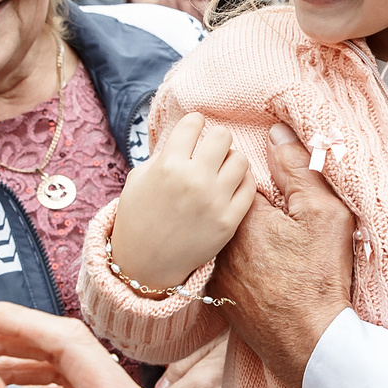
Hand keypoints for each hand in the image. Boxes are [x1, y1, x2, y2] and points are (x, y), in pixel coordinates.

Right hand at [111, 113, 254, 290]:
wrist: (144, 265)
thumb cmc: (138, 217)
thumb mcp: (138, 178)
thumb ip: (164, 153)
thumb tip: (190, 136)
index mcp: (167, 166)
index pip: (193, 123)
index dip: (193, 125)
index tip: (192, 132)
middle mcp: (193, 180)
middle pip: (222, 136)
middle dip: (215, 140)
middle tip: (209, 152)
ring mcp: (214, 201)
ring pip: (240, 159)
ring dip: (230, 161)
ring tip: (219, 171)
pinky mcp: (229, 220)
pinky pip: (249, 186)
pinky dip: (241, 181)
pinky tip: (229, 186)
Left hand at [209, 125, 356, 387]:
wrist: (310, 344)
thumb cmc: (320, 280)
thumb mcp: (324, 215)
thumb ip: (300, 169)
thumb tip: (277, 132)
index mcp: (240, 217)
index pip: (236, 176)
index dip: (258, 177)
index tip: (278, 192)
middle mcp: (218, 243)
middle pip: (224, 205)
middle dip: (245, 204)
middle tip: (277, 220)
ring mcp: (214, 271)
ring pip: (220, 236)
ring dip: (237, 233)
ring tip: (271, 246)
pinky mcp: (217, 295)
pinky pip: (221, 263)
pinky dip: (236, 260)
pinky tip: (262, 270)